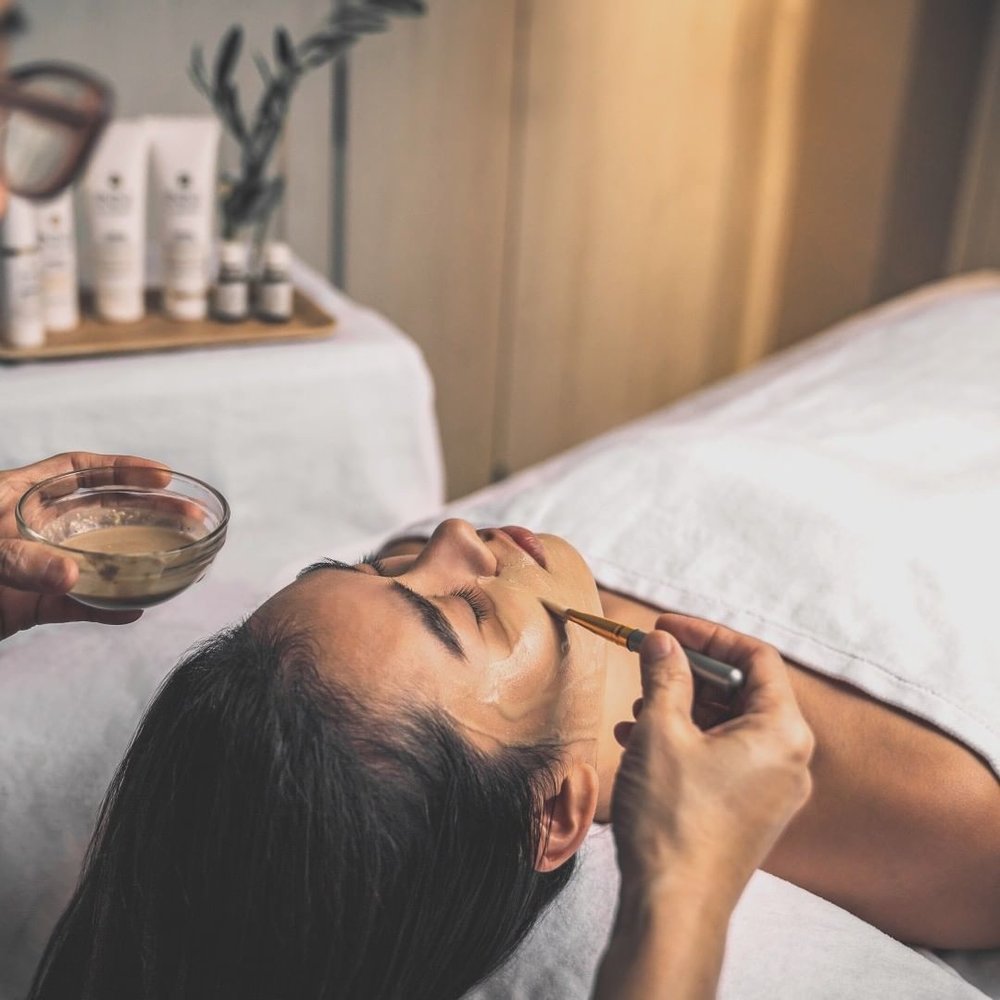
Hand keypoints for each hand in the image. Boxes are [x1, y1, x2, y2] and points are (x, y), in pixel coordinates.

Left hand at [0, 452, 168, 640]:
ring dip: (135, 560)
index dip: (121, 468)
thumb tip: (73, 574)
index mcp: (17, 497)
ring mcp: (37, 567)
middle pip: (102, 511)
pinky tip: (132, 610)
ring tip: (173, 560)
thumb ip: (22, 560)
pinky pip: (78, 604)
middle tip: (187, 515)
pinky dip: (106, 609)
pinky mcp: (33, 605)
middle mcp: (34, 529)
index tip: (162, 476)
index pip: (77, 471)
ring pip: (97, 558)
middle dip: (147, 510)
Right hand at [610, 613, 814, 909]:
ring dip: (681, 706)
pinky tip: (641, 741)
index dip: (707, 634)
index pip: (755, 657)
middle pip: (742, 690)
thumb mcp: (662, 730)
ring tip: (637, 708)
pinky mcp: (751, 811)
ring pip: (728, 724)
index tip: (665, 627)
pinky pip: (723, 756)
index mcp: (783, 731)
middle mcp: (790, 758)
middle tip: (647, 663)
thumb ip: (665, 675)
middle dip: (688, 673)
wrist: (674, 908)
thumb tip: (662, 641)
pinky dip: (687, 740)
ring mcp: (773, 789)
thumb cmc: (673, 820)